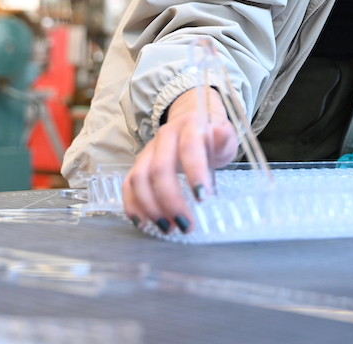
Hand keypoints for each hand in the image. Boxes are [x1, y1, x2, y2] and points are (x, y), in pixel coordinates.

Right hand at [121, 87, 237, 233]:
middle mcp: (165, 137)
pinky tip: (143, 223)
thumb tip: (219, 133)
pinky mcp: (138, 163)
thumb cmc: (211, 137)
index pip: (189, 148)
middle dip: (171, 200)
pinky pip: (128, 184)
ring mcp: (149, 150)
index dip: (194, 172)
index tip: (201, 198)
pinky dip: (132, 205)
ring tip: (167, 228)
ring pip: (139, 178)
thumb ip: (224, 138)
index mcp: (189, 127)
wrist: (191, 124)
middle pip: (160, 169)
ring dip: (151, 207)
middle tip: (185, 225)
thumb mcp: (225, 137)